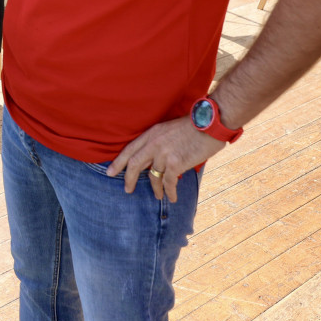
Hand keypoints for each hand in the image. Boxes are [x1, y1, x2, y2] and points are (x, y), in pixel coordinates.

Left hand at [106, 117, 225, 201]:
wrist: (210, 123)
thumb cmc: (195, 125)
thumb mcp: (170, 129)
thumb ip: (160, 142)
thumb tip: (155, 159)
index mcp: (152, 133)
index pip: (130, 149)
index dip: (119, 162)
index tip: (110, 172)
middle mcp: (154, 143)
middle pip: (134, 164)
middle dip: (129, 178)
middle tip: (127, 190)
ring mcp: (163, 154)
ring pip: (153, 176)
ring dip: (155, 189)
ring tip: (158, 196)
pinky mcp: (175, 163)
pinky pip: (168, 183)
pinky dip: (170, 192)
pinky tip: (172, 197)